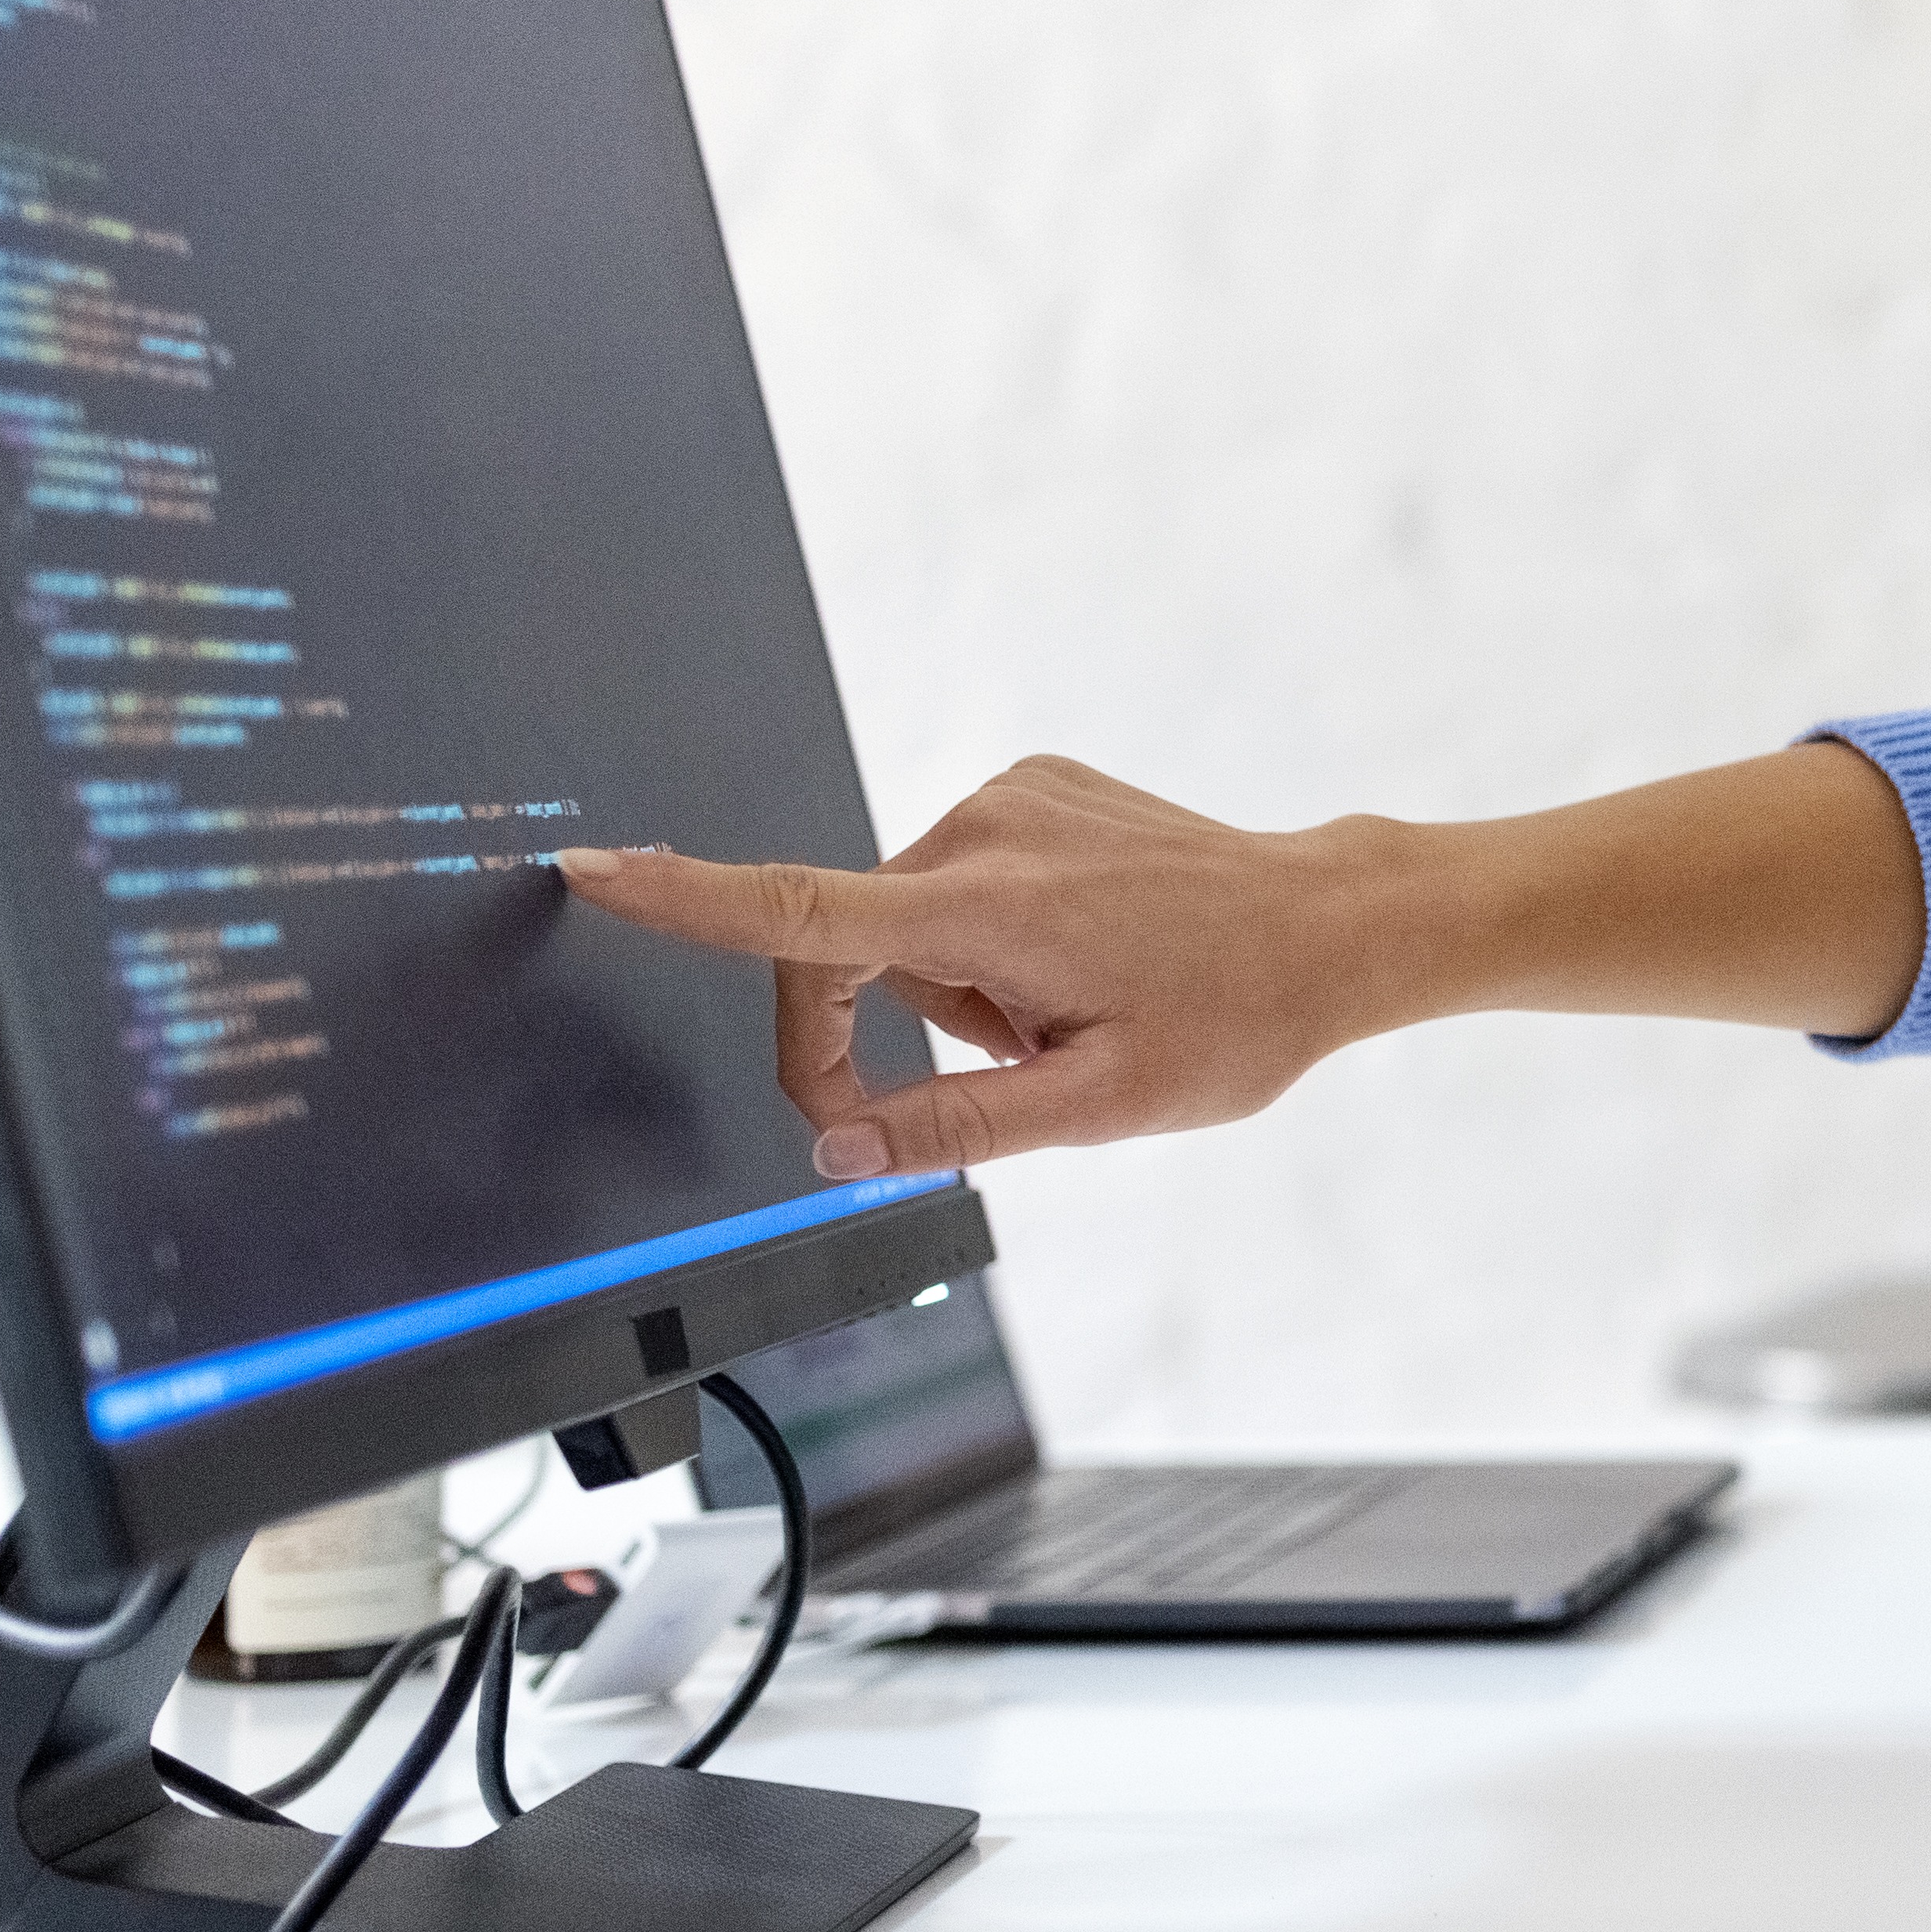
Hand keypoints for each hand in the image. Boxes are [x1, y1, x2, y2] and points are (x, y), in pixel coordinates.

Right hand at [559, 756, 1459, 1180]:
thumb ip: (951, 1127)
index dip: (689, 899)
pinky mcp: (1036, 786)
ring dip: (962, 988)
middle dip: (893, 1028)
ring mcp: (1012, 797)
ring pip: (913, 923)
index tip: (598, 870)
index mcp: (987, 908)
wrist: (1332, 925)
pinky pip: (962, 881)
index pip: (802, 909)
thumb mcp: (1095, 1106)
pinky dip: (993, 936)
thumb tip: (836, 1145)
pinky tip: (1086, 954)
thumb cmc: (1232, 1020)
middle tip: (1012, 1073)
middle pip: (849, 946)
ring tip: (1076, 1007)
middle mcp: (983, 831)